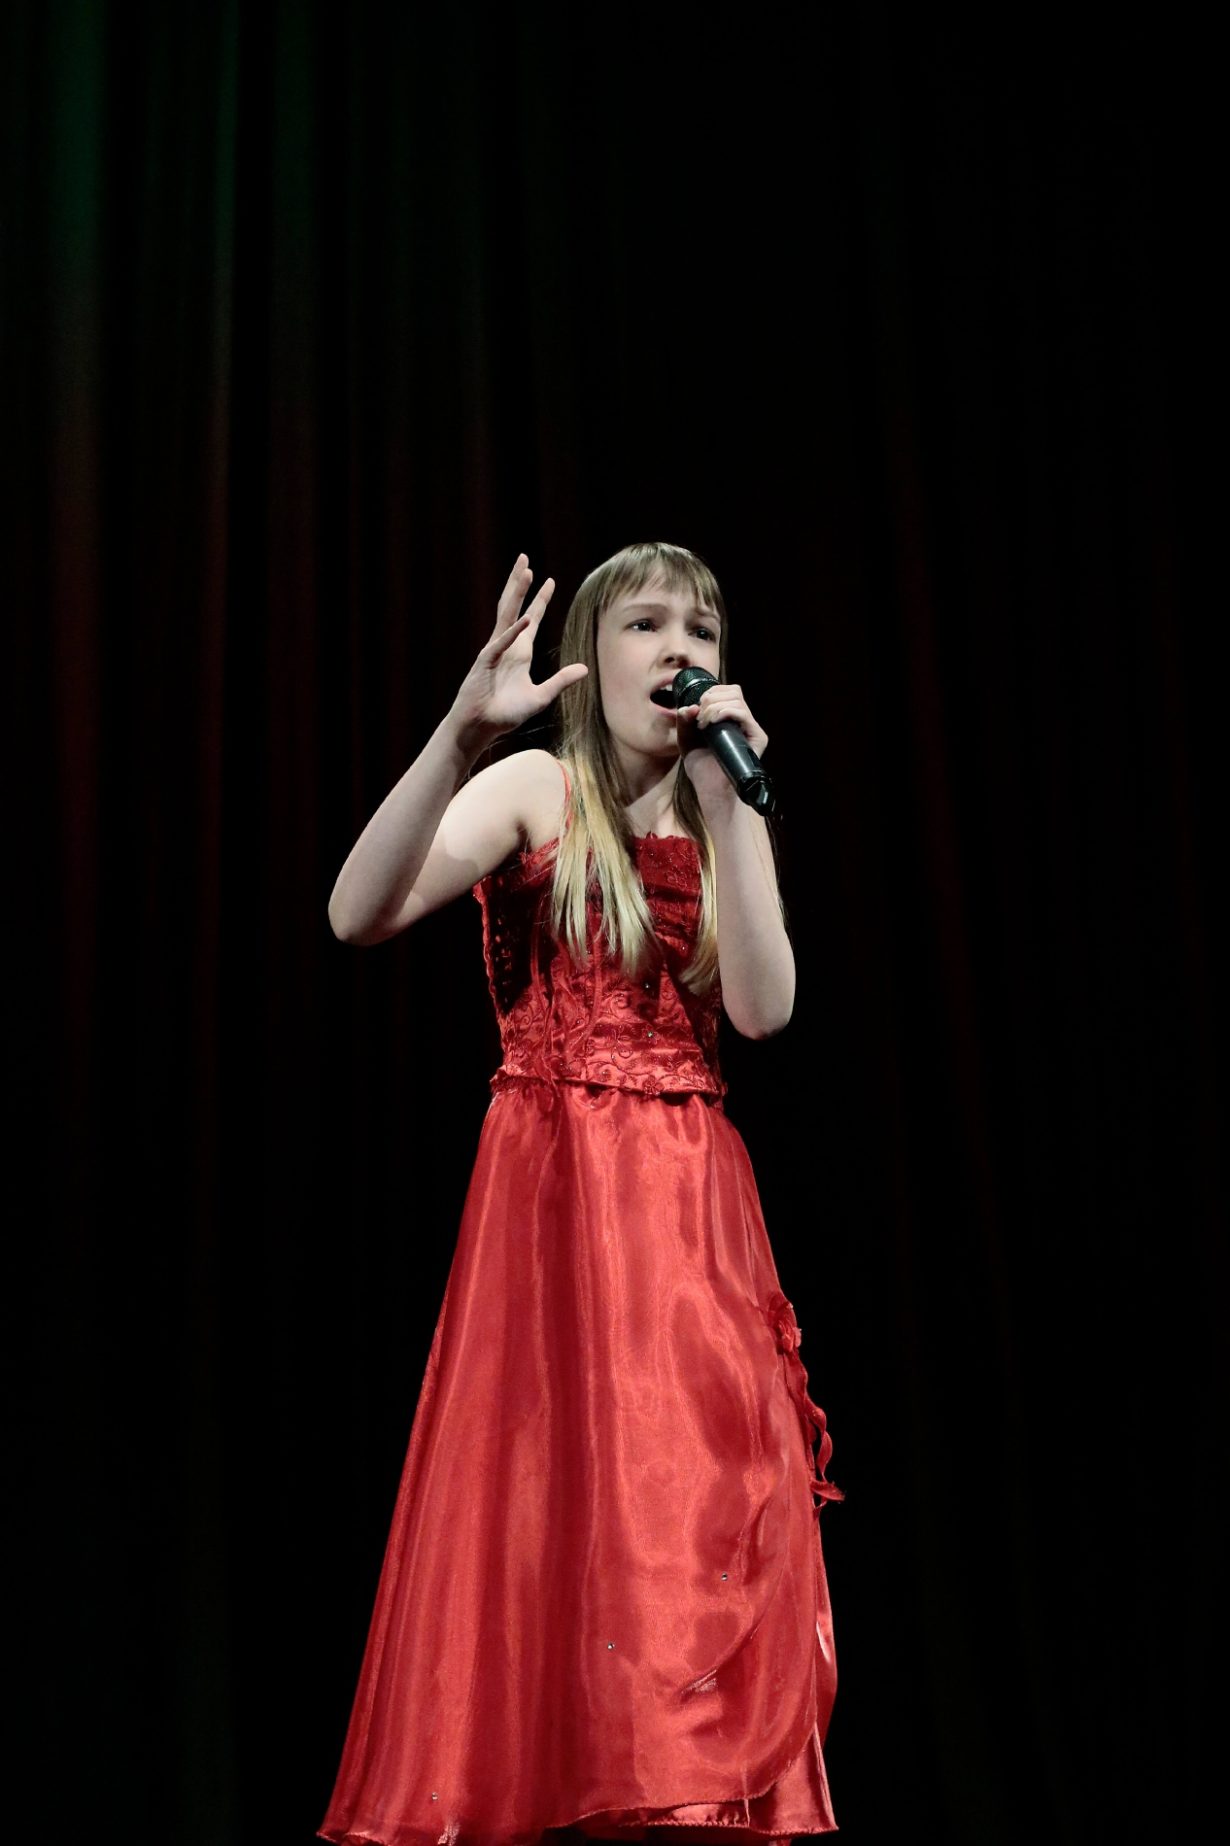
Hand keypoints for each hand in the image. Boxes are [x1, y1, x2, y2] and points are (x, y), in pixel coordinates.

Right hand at [449, 555, 587, 748]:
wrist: (481, 727)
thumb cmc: (505, 714)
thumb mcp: (540, 696)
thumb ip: (561, 681)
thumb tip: (585, 669)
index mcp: (519, 652)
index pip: (531, 618)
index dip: (540, 600)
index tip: (550, 581)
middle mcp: (506, 645)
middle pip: (514, 607)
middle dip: (520, 583)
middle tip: (525, 558)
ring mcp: (493, 651)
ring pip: (506, 615)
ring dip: (515, 593)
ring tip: (524, 571)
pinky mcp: (484, 663)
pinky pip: (500, 644)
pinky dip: (513, 632)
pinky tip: (525, 620)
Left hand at [677, 682, 768, 806]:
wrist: (711, 790)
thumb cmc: (702, 769)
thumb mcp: (686, 740)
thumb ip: (684, 721)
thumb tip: (690, 706)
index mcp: (730, 718)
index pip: (728, 690)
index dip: (710, 692)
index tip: (696, 710)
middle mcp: (743, 721)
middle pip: (733, 690)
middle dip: (710, 699)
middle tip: (699, 719)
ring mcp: (751, 729)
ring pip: (737, 699)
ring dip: (714, 707)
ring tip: (703, 725)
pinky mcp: (758, 738)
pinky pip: (743, 713)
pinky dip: (724, 712)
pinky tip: (711, 723)